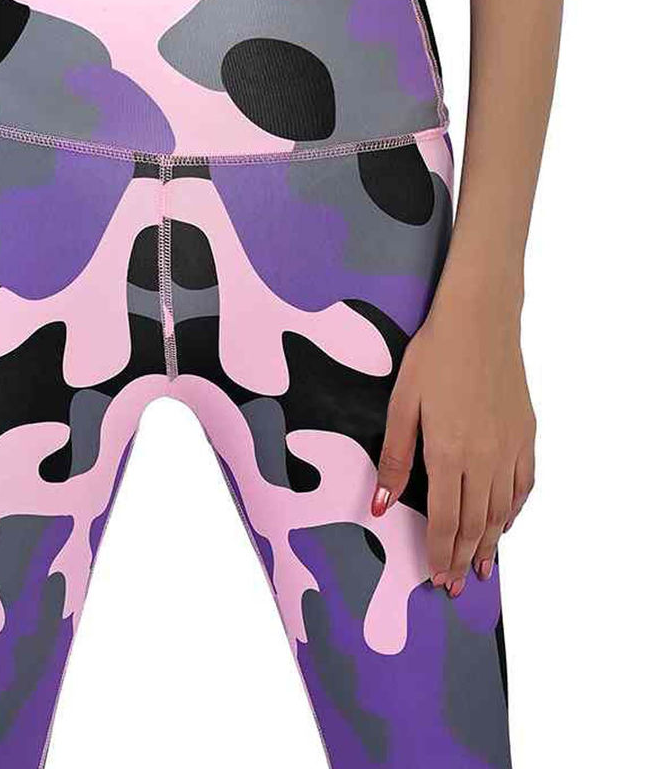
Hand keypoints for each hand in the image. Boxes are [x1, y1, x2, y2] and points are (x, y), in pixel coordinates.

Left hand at [370, 291, 535, 595]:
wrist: (479, 321)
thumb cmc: (433, 357)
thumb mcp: (402, 405)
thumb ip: (394, 458)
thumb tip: (381, 506)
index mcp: (448, 454)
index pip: (444, 521)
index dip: (440, 554)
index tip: (438, 579)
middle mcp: (483, 459)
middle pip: (475, 524)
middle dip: (464, 559)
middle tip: (457, 587)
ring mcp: (509, 448)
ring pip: (502, 511)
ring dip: (491, 543)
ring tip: (483, 568)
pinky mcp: (526, 434)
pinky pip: (523, 485)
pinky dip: (514, 511)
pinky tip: (506, 523)